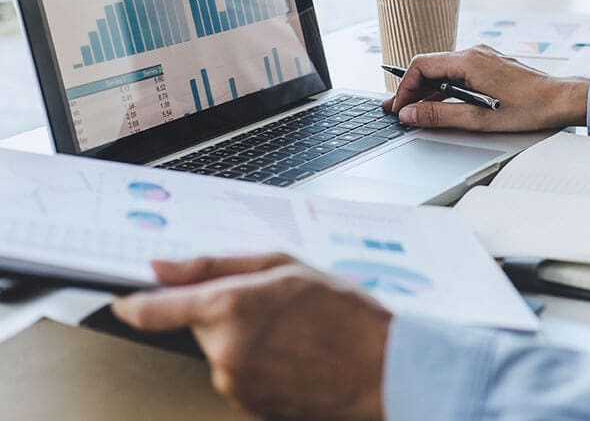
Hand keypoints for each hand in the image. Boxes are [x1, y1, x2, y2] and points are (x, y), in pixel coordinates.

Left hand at [112, 254, 390, 420]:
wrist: (381, 367)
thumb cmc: (344, 312)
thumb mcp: (284, 266)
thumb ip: (215, 264)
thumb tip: (163, 267)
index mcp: (230, 307)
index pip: (153, 309)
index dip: (134, 300)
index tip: (127, 295)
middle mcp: (224, 351)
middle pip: (196, 325)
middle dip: (221, 311)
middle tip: (267, 303)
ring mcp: (235, 384)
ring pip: (218, 350)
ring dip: (240, 337)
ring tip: (289, 330)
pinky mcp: (248, 406)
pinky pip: (237, 374)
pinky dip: (255, 361)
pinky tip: (291, 352)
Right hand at [381, 45, 589, 131]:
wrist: (562, 100)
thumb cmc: (530, 108)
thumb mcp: (479, 119)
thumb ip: (439, 115)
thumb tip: (410, 114)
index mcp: (469, 60)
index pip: (421, 65)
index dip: (405, 87)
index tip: (399, 107)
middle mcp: (474, 53)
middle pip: (430, 67)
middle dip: (412, 90)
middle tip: (398, 110)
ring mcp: (483, 58)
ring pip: (444, 71)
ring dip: (428, 91)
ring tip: (415, 112)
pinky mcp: (490, 66)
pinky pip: (458, 74)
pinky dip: (445, 89)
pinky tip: (441, 106)